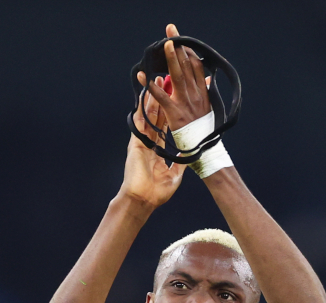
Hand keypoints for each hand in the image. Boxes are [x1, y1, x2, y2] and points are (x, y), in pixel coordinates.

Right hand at [120, 71, 185, 208]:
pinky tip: (146, 94)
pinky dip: (143, 107)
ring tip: (157, 79)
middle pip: (157, 115)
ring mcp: (141, 140)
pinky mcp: (135, 142)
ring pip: (148, 114)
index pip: (166, 126)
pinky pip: (140, 120)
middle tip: (167, 80)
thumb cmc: (157, 192)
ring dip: (153, 97)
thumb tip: (190, 155)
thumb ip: (180, 162)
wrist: (144, 199)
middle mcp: (149, 142)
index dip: (171, 112)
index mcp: (158, 149)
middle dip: (162, 97)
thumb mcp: (175, 175)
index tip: (177, 99)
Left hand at [139, 23, 211, 131]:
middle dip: (179, 46)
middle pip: (187, 65)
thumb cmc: (205, 131)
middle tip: (171, 30)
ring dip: (171, 58)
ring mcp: (185, 103)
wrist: (205, 150)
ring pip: (177, 76)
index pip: (196, 66)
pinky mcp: (175, 113)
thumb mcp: (209, 109)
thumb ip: (207, 92)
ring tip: (164, 44)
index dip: (188, 51)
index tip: (180, 40)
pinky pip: (161, 97)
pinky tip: (143, 76)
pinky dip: (151, 86)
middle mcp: (195, 94)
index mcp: (203, 93)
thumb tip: (209, 80)